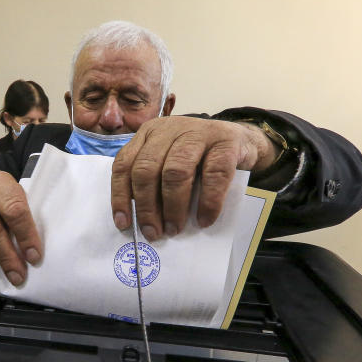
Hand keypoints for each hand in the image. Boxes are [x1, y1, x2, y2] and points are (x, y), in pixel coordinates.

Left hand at [110, 117, 277, 239]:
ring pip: (176, 171)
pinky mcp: (226, 142)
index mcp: (149, 134)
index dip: (120, 196)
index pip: (124, 164)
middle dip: (147, 207)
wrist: (241, 140)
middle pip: (146, 169)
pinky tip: (204, 220)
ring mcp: (198, 132)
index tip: (124, 224)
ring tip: (174, 229)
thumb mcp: (170, 161)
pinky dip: (208, 202)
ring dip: (173, 206)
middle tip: (153, 232)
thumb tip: (144, 221)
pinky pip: (214, 175)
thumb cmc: (200, 159)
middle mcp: (170, 128)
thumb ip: (155, 181)